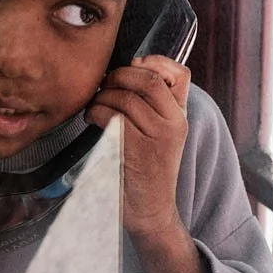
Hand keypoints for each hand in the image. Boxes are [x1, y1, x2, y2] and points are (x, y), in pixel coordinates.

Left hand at [87, 54, 207, 272]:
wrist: (151, 212)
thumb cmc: (148, 172)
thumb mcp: (161, 136)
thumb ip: (154, 106)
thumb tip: (132, 68)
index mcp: (181, 117)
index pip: (180, 74)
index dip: (157, 61)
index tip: (135, 62)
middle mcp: (174, 124)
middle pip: (148, 79)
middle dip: (120, 75)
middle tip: (104, 85)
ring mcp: (157, 137)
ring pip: (125, 97)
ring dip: (102, 97)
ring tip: (95, 107)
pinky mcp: (135, 149)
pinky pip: (111, 117)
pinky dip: (95, 113)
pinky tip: (91, 121)